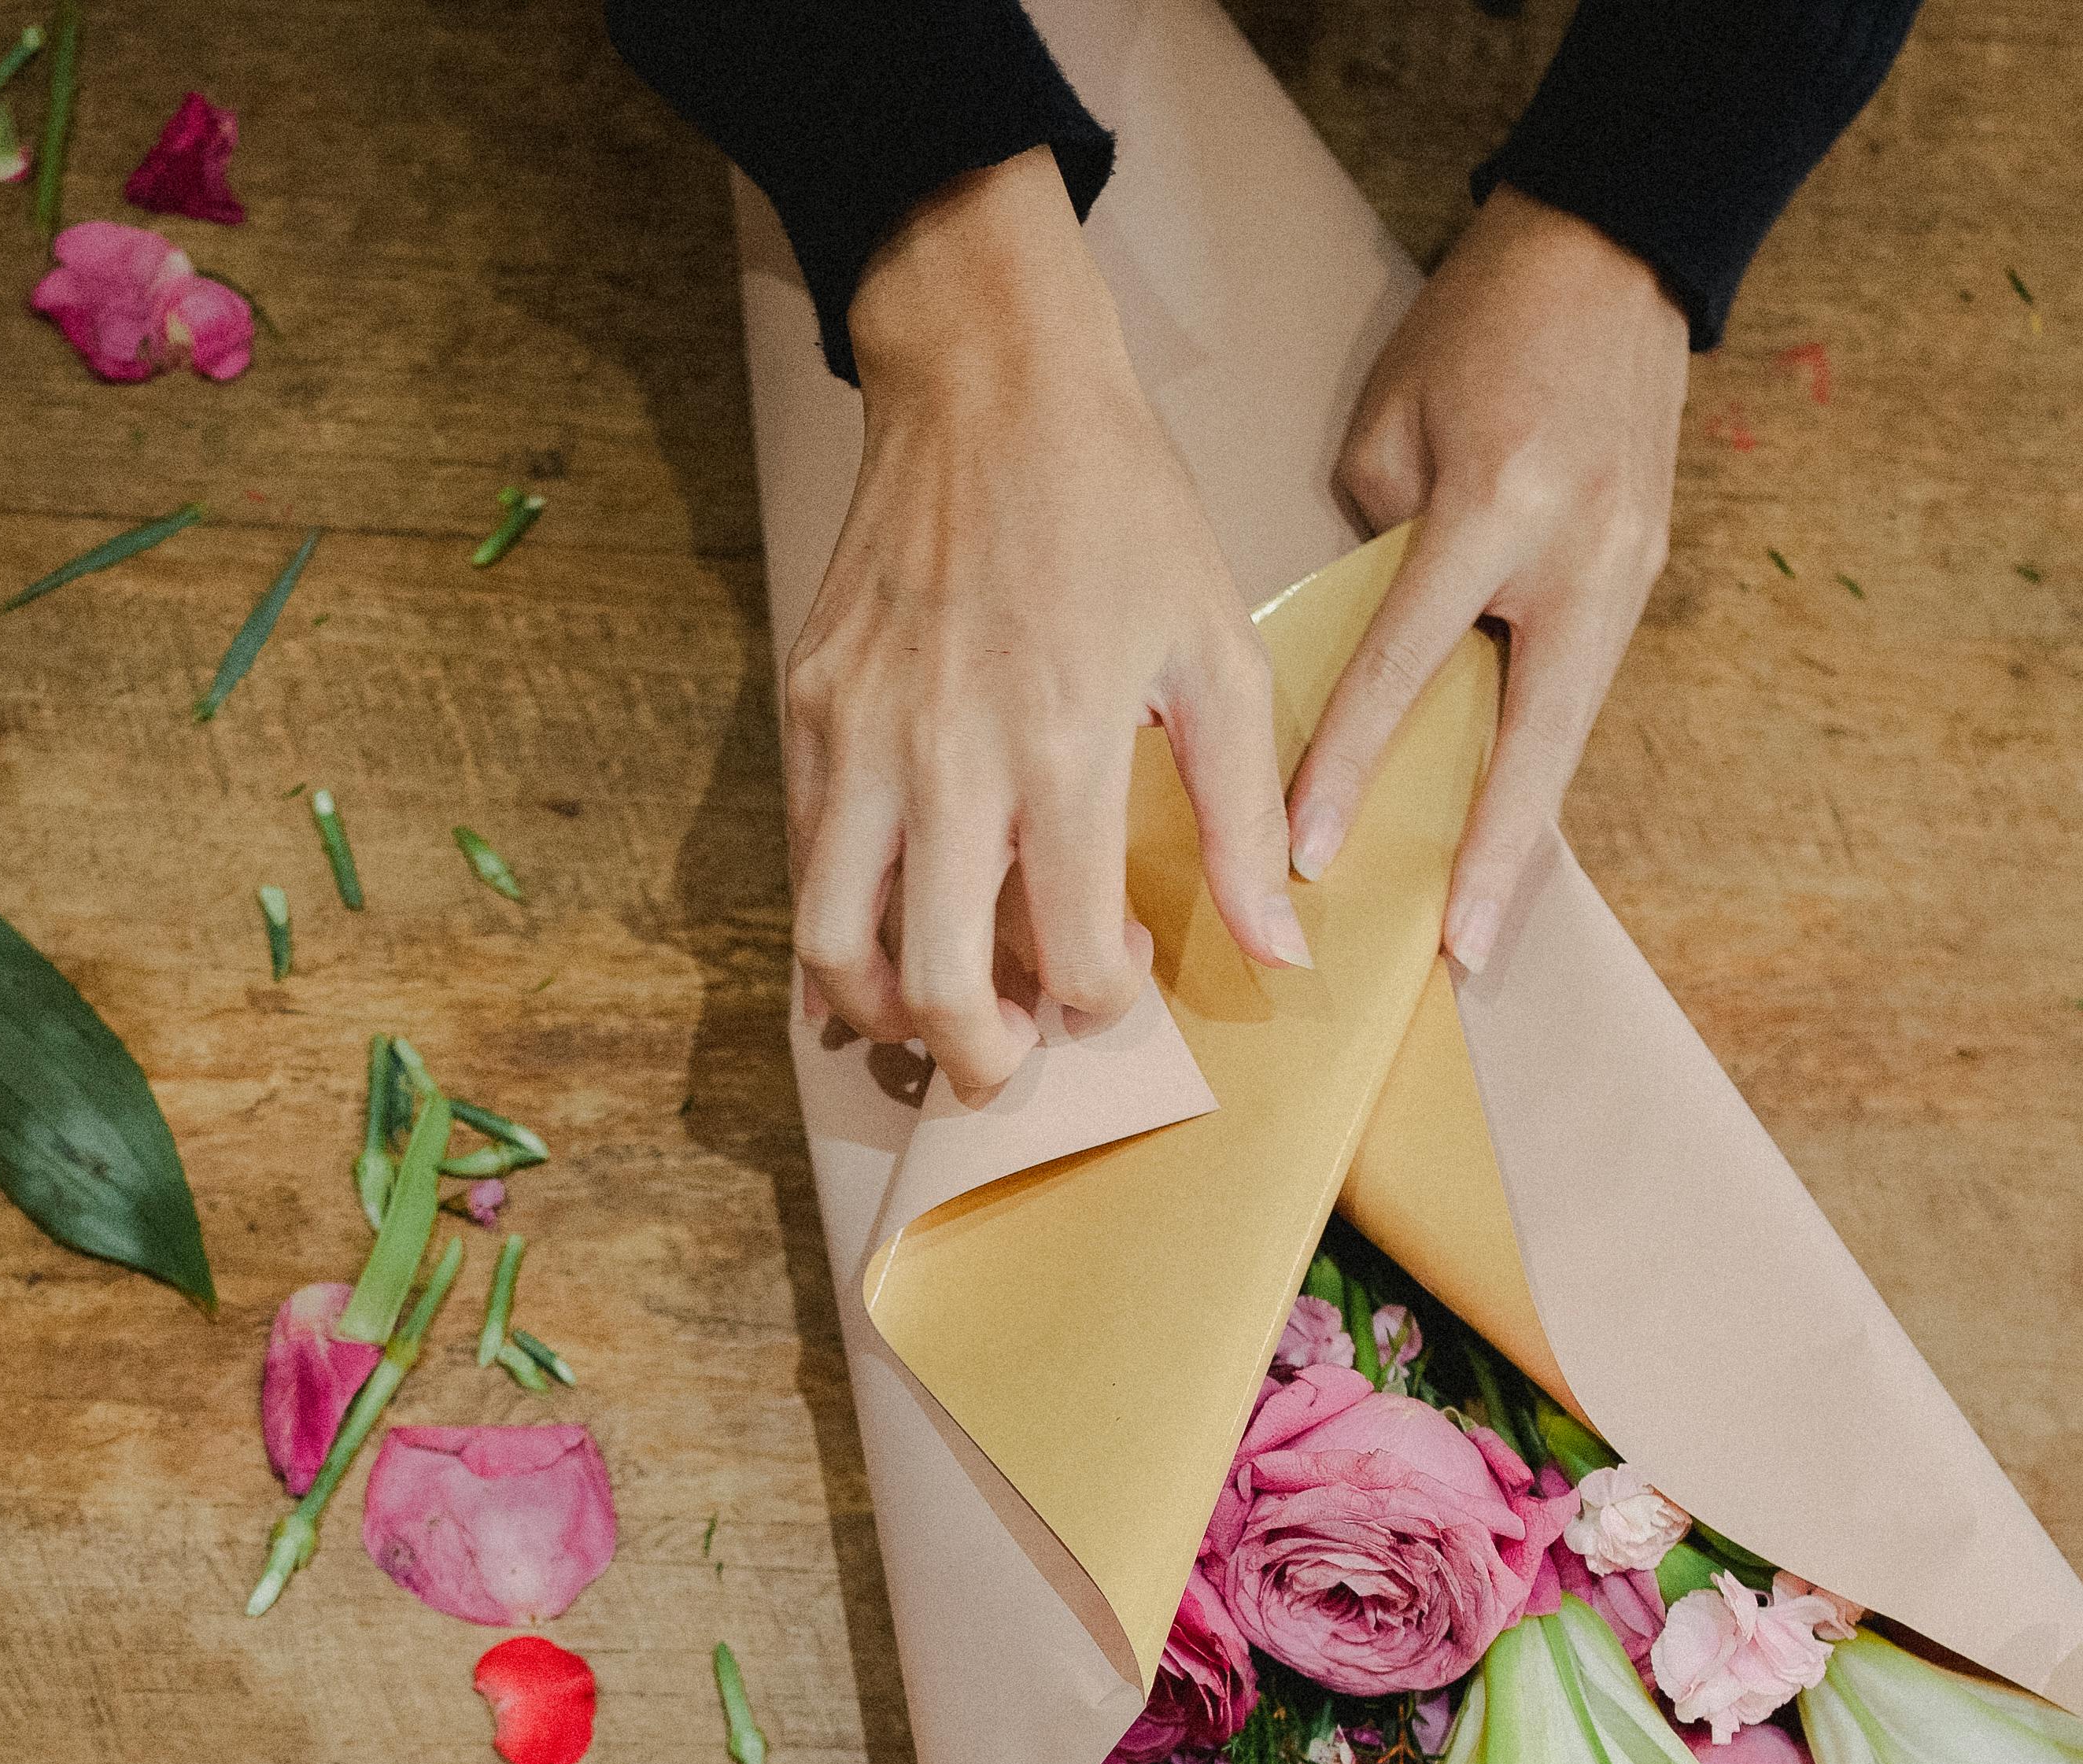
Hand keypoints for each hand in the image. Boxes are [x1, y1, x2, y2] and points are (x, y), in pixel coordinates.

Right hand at [794, 147, 1309, 1101]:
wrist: (987, 385)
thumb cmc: (1118, 512)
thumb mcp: (1217, 649)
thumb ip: (1245, 810)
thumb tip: (1278, 945)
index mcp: (1063, 747)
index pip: (1070, 961)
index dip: (1102, 1004)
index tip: (1118, 976)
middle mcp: (947, 757)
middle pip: (933, 987)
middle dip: (978, 1059)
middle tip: (1008, 1058)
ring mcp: (861, 735)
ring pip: (832, 944)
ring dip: (883, 1011)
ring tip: (932, 1011)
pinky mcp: (808, 707)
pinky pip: (804, 858)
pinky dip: (838, 922)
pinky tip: (891, 920)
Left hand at [1288, 190, 1687, 971]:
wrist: (1614, 249)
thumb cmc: (1481, 327)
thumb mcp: (1392, 426)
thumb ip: (1376, 552)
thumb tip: (1364, 658)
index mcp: (1501, 505)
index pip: (1409, 661)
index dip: (1355, 763)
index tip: (1306, 852)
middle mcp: (1580, 554)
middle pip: (1534, 737)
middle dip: (1495, 855)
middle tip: (1461, 953)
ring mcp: (1630, 571)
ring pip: (1568, 732)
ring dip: (1527, 833)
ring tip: (1486, 929)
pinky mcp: (1646, 576)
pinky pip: (1579, 694)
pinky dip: (1540, 767)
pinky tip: (1508, 837)